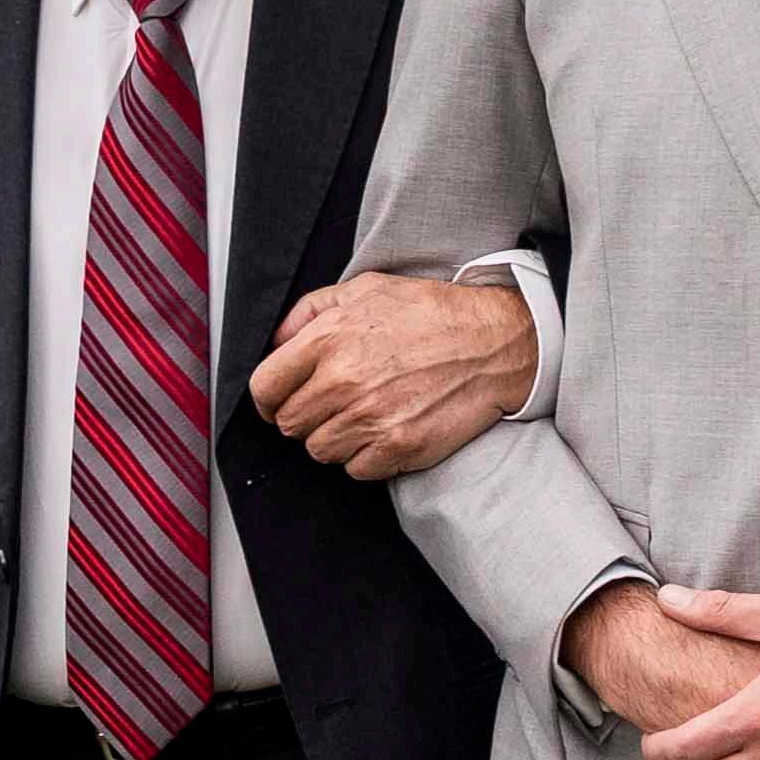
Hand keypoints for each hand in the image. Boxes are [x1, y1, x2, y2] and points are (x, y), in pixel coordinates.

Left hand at [249, 272, 536, 480]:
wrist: (494, 342)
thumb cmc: (432, 313)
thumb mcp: (366, 290)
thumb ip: (311, 311)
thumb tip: (276, 341)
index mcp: (328, 340)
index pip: (265, 387)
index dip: (269, 397)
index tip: (280, 400)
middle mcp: (343, 382)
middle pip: (290, 424)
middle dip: (306, 416)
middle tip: (334, 404)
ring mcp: (371, 418)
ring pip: (320, 450)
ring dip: (336, 437)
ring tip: (364, 415)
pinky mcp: (398, 446)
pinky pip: (356, 469)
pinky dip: (366, 456)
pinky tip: (385, 430)